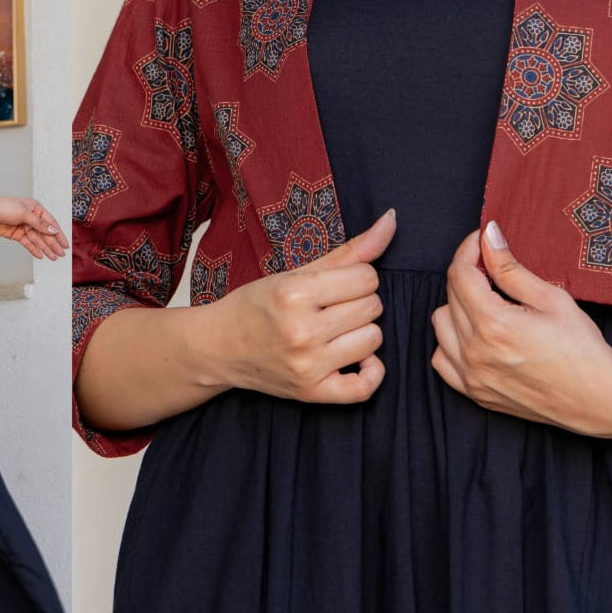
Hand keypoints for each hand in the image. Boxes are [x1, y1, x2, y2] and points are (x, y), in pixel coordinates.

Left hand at [0, 194, 69, 259]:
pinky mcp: (16, 234)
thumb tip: (53, 230)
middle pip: (45, 233)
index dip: (59, 234)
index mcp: (36, 209)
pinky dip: (34, 249)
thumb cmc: (2, 206)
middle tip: (62, 254)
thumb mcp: (23, 214)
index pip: (51, 223)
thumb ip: (39, 224)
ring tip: (54, 258)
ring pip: (37, 240)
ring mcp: (24, 227)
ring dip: (46, 249)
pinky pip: (28, 243)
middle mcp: (31, 218)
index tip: (65, 244)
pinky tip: (41, 256)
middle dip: (54, 244)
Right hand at [216, 208, 395, 402]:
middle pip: (372, 307)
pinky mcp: (311, 392)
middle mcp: (302, 330)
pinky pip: (365, 387)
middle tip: (333, 307)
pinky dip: (371, 371)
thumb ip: (350, 250)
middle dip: (359, 302)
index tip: (337, 285)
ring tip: (338, 330)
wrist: (219, 347)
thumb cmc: (258, 305)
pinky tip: (358, 359)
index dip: (357, 277)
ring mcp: (307, 365)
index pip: (366, 278)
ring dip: (362, 332)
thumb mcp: (297, 272)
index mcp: (295, 294)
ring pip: (374, 339)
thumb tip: (392, 219)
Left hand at [429, 221, 611, 436]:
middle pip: (450, 295)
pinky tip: (476, 335)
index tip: (482, 239)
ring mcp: (471, 376)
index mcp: (493, 324)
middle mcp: (473, 352)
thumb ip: (511, 268)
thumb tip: (488, 237)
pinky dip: (452, 342)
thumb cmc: (584, 351)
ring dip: (457, 307)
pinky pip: (442, 358)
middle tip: (494, 268)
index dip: (469, 249)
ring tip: (488, 304)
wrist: (600, 402)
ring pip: (441, 324)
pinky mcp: (475, 393)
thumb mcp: (552, 299)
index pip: (460, 273)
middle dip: (469, 274)